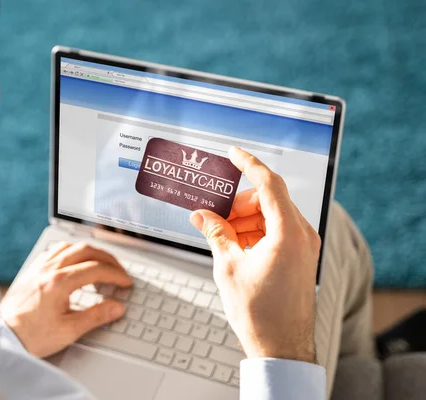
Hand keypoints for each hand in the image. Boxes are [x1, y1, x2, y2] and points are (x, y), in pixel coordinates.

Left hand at [0, 242, 131, 357]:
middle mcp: (49, 269)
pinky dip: (71, 252)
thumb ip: (96, 316)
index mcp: (59, 282)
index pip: (96, 269)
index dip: (116, 275)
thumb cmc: (30, 336)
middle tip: (119, 271)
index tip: (126, 282)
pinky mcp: (32, 270)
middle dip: (107, 259)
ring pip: (70, 246)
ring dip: (90, 252)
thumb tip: (116, 307)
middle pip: (86, 251)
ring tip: (101, 264)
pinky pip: (55, 250)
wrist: (1, 337)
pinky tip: (75, 262)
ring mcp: (39, 267)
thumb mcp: (68, 331)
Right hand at [190, 147, 320, 362]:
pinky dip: (255, 231)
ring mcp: (304, 246)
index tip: (234, 153)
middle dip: (238, 204)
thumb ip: (215, 234)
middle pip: (268, 200)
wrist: (281, 347)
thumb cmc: (260, 313)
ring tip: (220, 233)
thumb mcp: (228, 267)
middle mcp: (302, 235)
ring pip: (271, 215)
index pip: (269, 184)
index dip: (249, 164)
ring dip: (244, 219)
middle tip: (213, 214)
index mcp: (288, 233)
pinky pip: (276, 231)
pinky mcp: (300, 256)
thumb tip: (201, 216)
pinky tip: (234, 244)